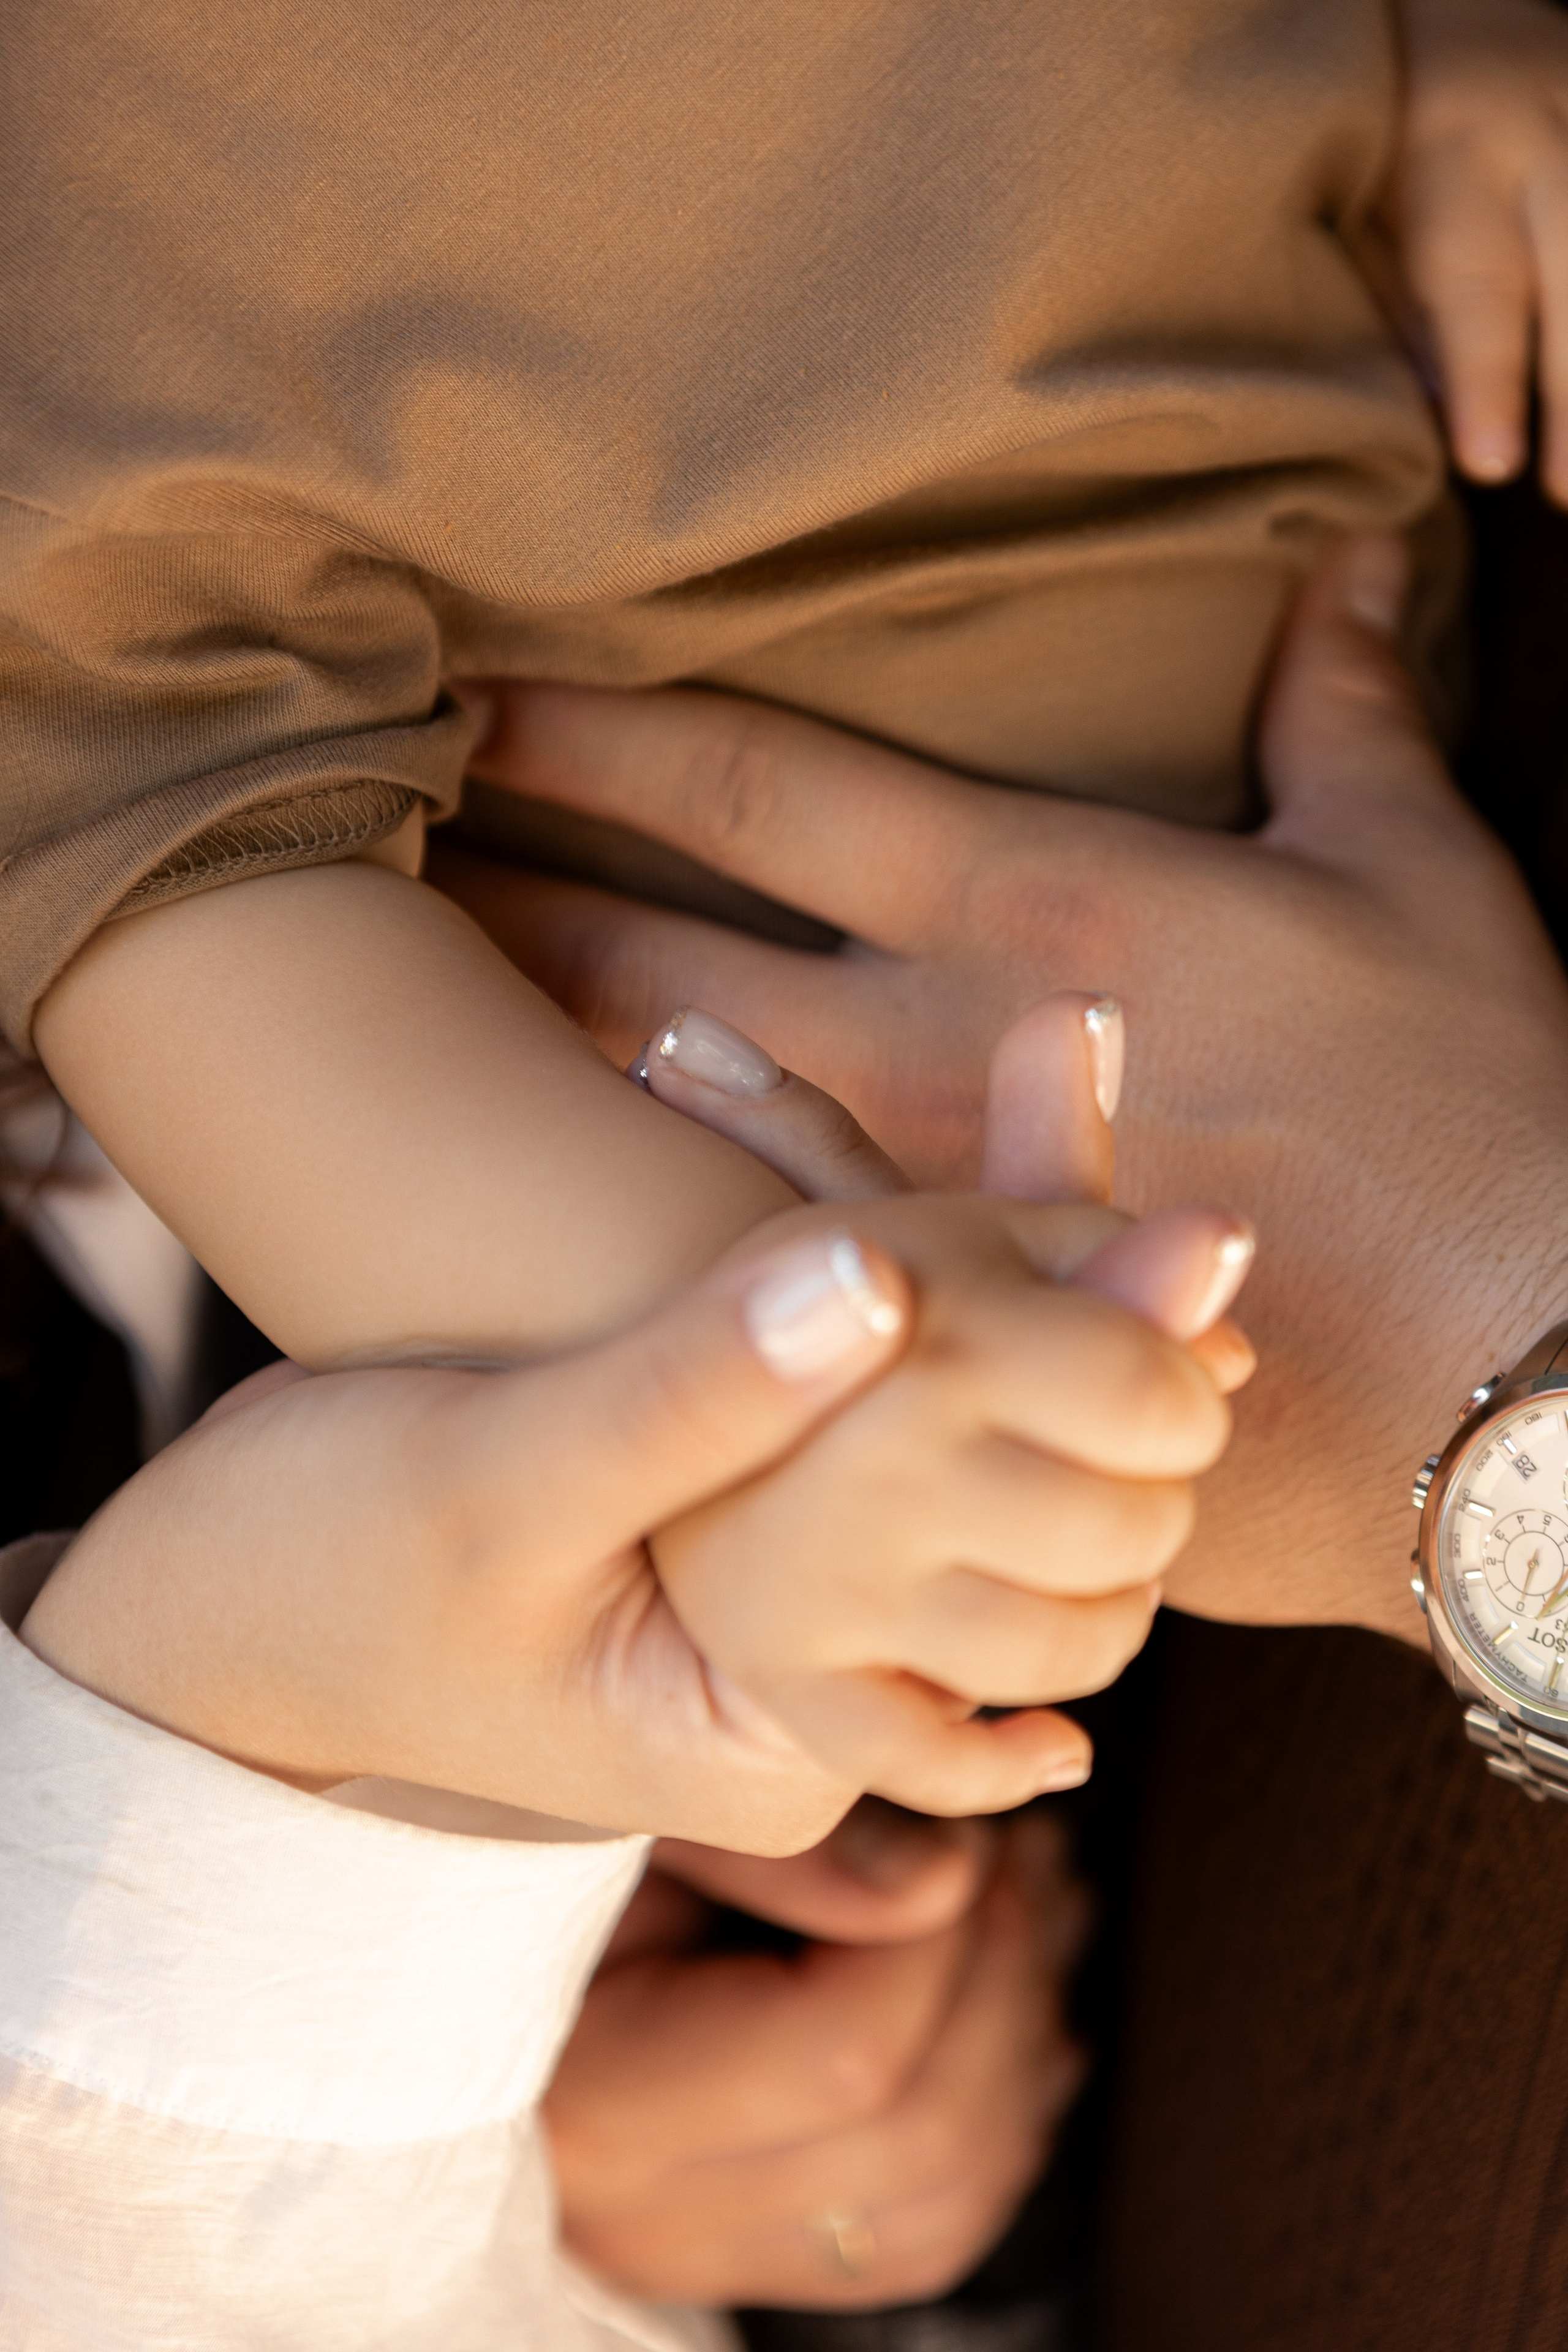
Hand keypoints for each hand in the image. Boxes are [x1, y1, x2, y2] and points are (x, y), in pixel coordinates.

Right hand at [22, 1012, 1242, 1840]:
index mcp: (778, 1728)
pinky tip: (940, 1171)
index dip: (1099, 1382)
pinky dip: (891, 1293)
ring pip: (951, 1440)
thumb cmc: (317, 1570)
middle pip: (1013, 1494)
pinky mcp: (731, 1528)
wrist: (203, 1614)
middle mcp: (808, 1688)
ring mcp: (771, 1613)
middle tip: (1130, 1117)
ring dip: (1000, 1282)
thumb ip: (689, 1391)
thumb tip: (880, 1266)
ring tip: (1069, 1110)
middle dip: (1074, 1320)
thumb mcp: (498, 1476)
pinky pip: (855, 1406)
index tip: (1181, 1221)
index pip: (1018, 1566)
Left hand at [440, 532, 1567, 1642]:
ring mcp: (917, 1215)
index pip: (756, 791)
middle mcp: (930, 1055)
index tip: (477, 698)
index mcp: (1027, 913)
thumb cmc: (1472, 1108)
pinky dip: (656, 1252)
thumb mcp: (1415, 876)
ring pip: (670, 1136)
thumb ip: (1343, 713)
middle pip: (649, 967)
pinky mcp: (942, 1349)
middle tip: (370, 878)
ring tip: (408, 1060)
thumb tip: (1341, 562)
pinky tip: (562, 1252)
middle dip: (501, 912)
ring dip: (540, 1084)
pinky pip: (766, 1298)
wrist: (1514, 1370)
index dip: (603, 733)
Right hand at [547, 1807, 1087, 2309]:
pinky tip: (1006, 1996)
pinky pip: (931, 2226)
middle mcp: (651, 2219)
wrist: (449, 1945)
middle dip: (1003, 1976)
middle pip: (923, 2137)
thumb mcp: (635, 1820)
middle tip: (1011, 1852)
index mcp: (598, 2103)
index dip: (938, 1935)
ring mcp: (707, 2256)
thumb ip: (785, 1849)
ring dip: (1020, 2037)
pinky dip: (1002, 2107)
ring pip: (951, 2201)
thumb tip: (953, 1878)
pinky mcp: (753, 2255)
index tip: (954, 1830)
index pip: (843, 2059)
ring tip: (1022, 1905)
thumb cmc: (541, 1848)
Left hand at [1381, 0, 1567, 498]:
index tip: (1492, 464)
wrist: (1437, 2)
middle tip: (1564, 492)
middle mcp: (1545, 121)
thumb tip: (1423, 411)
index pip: (1477, 282)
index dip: (1487, 381)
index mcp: (1452, 145)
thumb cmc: (1371, 121)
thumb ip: (1387, 293)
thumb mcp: (1350, 198)